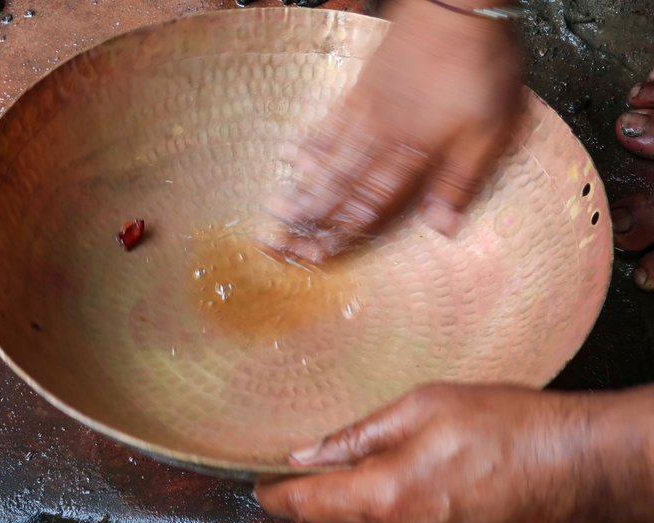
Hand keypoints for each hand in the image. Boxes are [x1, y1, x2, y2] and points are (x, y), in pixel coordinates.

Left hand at [255, 383, 648, 522]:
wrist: (583, 466)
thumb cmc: (508, 424)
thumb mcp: (422, 406)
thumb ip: (357, 435)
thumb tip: (307, 453)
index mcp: (389, 496)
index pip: (306, 505)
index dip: (276, 495)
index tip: (263, 485)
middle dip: (313, 501)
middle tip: (311, 472)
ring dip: (352, 516)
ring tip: (363, 479)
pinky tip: (406, 498)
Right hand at [264, 1, 523, 262]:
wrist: (456, 4)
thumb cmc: (480, 65)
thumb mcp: (489, 129)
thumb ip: (460, 179)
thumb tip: (442, 226)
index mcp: (412, 152)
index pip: (373, 202)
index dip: (346, 231)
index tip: (321, 255)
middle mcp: (381, 137)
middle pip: (341, 185)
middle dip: (313, 216)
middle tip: (282, 239)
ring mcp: (366, 110)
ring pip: (329, 158)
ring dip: (303, 186)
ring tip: (276, 207)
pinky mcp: (360, 87)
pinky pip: (328, 121)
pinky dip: (309, 142)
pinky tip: (291, 153)